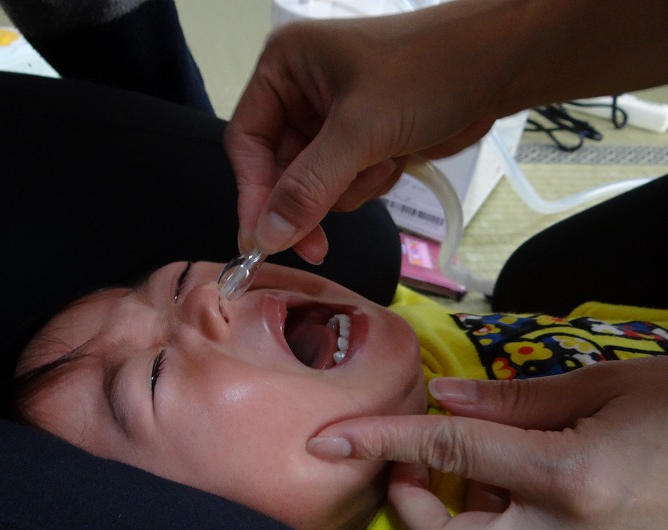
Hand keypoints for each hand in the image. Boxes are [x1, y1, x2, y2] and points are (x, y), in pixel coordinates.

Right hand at [224, 6, 501, 262]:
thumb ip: (308, 188)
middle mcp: (301, 92)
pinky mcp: (363, 140)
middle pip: (280, 170)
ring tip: (383, 161)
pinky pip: (346, 183)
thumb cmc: (428, 73)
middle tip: (318, 245)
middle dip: (310, 200)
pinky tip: (398, 158)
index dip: (253, 194)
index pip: (247, 143)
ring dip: (349, 187)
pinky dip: (371, 181)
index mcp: (285, 68)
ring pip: (314, 184)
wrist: (501, 65)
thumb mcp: (360, 131)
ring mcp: (333, 119)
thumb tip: (265, 237)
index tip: (261, 240)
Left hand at [307, 357, 667, 529]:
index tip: (331, 438)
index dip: (380, 442)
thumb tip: (446, 403)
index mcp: (574, 478)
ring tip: (492, 471)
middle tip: (415, 466)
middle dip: (412, 508)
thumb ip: (521, 400)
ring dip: (468, 518)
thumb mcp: (615, 386)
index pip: (447, 457)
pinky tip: (537, 496)